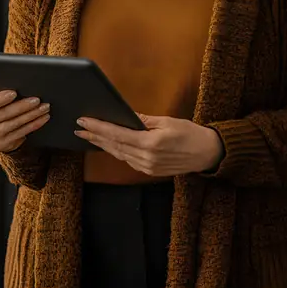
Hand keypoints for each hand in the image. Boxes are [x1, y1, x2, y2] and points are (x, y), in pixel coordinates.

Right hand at [0, 90, 50, 152]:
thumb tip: (13, 79)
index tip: (14, 93)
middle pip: (3, 114)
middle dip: (22, 106)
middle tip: (36, 100)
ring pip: (14, 124)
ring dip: (32, 115)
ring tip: (44, 107)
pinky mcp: (2, 143)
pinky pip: (21, 132)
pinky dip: (34, 124)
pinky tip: (43, 117)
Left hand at [74, 114, 224, 176]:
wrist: (207, 154)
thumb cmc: (190, 133)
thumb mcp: (167, 121)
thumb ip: (143, 120)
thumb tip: (125, 115)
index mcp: (150, 144)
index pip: (117, 134)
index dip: (98, 127)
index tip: (84, 121)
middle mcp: (146, 159)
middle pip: (114, 146)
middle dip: (95, 136)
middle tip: (79, 127)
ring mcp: (147, 167)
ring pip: (119, 154)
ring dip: (102, 144)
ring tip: (88, 135)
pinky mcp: (150, 172)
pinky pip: (127, 160)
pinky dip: (116, 151)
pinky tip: (107, 145)